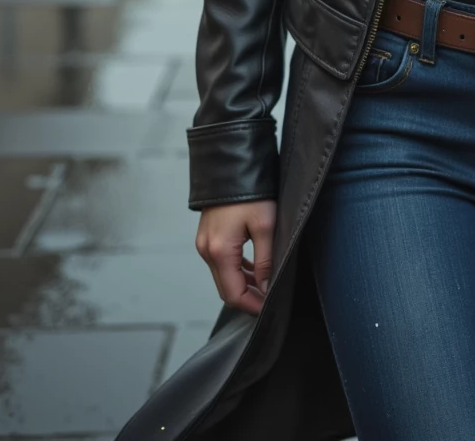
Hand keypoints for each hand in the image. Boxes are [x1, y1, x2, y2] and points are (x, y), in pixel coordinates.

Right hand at [195, 199, 275, 314]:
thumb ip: (266, 260)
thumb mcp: (265, 225)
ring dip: (242, 283)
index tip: (269, 309)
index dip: (252, 306)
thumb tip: (266, 287)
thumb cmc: (250, 191)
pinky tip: (253, 268)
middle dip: (247, 297)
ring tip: (265, 285)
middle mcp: (207, 250)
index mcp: (220, 251)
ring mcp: (205, 243)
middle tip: (269, 300)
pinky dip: (236, 269)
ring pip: (223, 276)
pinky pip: (221, 262)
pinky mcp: (208, 236)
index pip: (233, 294)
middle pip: (226, 289)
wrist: (231, 164)